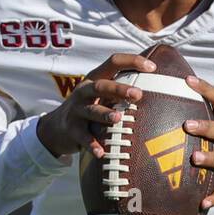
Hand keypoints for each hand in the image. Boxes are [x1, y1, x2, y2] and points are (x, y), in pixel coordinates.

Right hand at [36, 52, 157, 159]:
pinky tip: (101, 152)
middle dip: (119, 89)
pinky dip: (92, 144)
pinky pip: (83, 137)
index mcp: (95, 78)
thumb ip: (120, 88)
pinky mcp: (72, 129)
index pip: (114, 62)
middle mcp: (84, 91)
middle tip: (138, 95)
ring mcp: (76, 110)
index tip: (153, 68)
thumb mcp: (100, 94)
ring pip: (91, 111)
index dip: (132, 61)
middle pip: (101, 86)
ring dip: (105, 114)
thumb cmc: (89, 107)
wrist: (56, 127)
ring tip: (118, 119)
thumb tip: (157, 86)